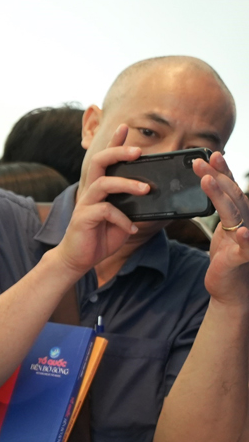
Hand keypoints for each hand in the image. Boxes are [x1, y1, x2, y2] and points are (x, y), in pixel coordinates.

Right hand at [51, 124, 150, 276]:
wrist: (79, 259)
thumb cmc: (102, 236)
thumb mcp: (124, 217)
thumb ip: (133, 205)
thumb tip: (153, 195)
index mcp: (100, 188)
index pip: (106, 159)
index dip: (114, 142)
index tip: (125, 127)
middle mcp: (90, 191)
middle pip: (99, 161)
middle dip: (118, 152)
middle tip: (138, 152)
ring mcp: (86, 203)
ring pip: (104, 183)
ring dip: (127, 183)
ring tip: (146, 189)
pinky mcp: (84, 218)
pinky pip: (106, 211)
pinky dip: (123, 219)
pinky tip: (131, 228)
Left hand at [195, 152, 248, 305]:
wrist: (231, 287)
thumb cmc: (226, 255)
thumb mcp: (222, 226)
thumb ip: (221, 205)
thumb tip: (209, 179)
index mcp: (240, 213)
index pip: (230, 187)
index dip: (221, 170)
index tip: (209, 154)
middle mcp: (246, 221)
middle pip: (230, 194)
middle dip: (214, 176)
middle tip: (197, 162)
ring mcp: (245, 238)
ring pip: (233, 213)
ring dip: (220, 196)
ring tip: (207, 181)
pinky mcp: (240, 257)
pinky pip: (244, 248)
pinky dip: (244, 240)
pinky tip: (241, 232)